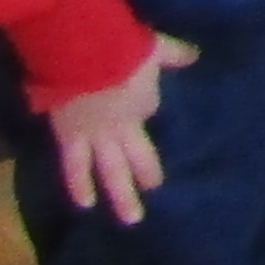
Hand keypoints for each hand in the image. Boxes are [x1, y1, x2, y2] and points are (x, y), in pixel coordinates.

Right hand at [51, 35, 192, 224]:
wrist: (82, 55)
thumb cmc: (120, 47)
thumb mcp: (154, 47)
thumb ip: (174, 54)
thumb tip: (195, 55)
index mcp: (143, 104)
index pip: (148, 116)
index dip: (147, 125)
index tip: (149, 144)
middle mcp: (123, 128)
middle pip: (137, 159)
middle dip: (145, 179)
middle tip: (152, 200)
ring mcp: (96, 136)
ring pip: (109, 171)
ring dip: (120, 196)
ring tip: (129, 217)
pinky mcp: (69, 137)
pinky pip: (74, 167)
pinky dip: (78, 185)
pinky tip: (84, 203)